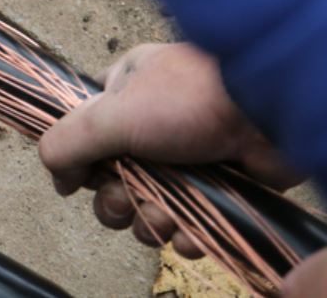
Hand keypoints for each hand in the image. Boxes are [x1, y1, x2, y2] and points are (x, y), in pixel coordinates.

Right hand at [38, 43, 300, 253]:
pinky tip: (193, 226)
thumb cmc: (190, 99)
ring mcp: (188, 158)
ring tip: (169, 211)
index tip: (91, 176)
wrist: (271, 112)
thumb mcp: (112, 112)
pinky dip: (187, 232)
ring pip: (148, 206)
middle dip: (117, 200)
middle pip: (113, 181)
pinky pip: (188, 223)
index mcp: (126, 94)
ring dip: (153, 218)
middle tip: (128, 197)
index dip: (84, 165)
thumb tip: (55, 177)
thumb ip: (68, 141)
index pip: (87, 139)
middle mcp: (153, 126)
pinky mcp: (219, 186)